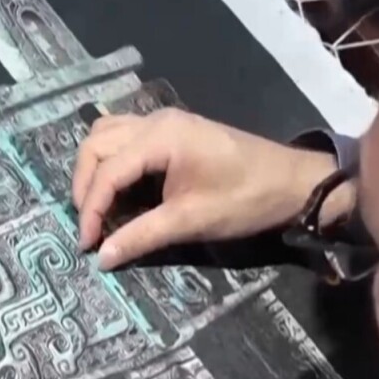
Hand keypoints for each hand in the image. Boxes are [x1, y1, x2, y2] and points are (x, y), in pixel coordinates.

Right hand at [71, 108, 349, 269]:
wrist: (294, 182)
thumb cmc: (246, 199)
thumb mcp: (191, 221)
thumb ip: (142, 236)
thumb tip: (102, 258)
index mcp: (160, 137)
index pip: (106, 171)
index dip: (90, 210)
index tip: (86, 245)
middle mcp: (155, 121)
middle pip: (96, 145)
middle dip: (85, 187)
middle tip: (89, 227)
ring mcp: (164, 122)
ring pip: (106, 135)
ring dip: (95, 170)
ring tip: (99, 208)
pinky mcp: (172, 131)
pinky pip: (125, 137)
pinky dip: (112, 161)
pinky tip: (118, 191)